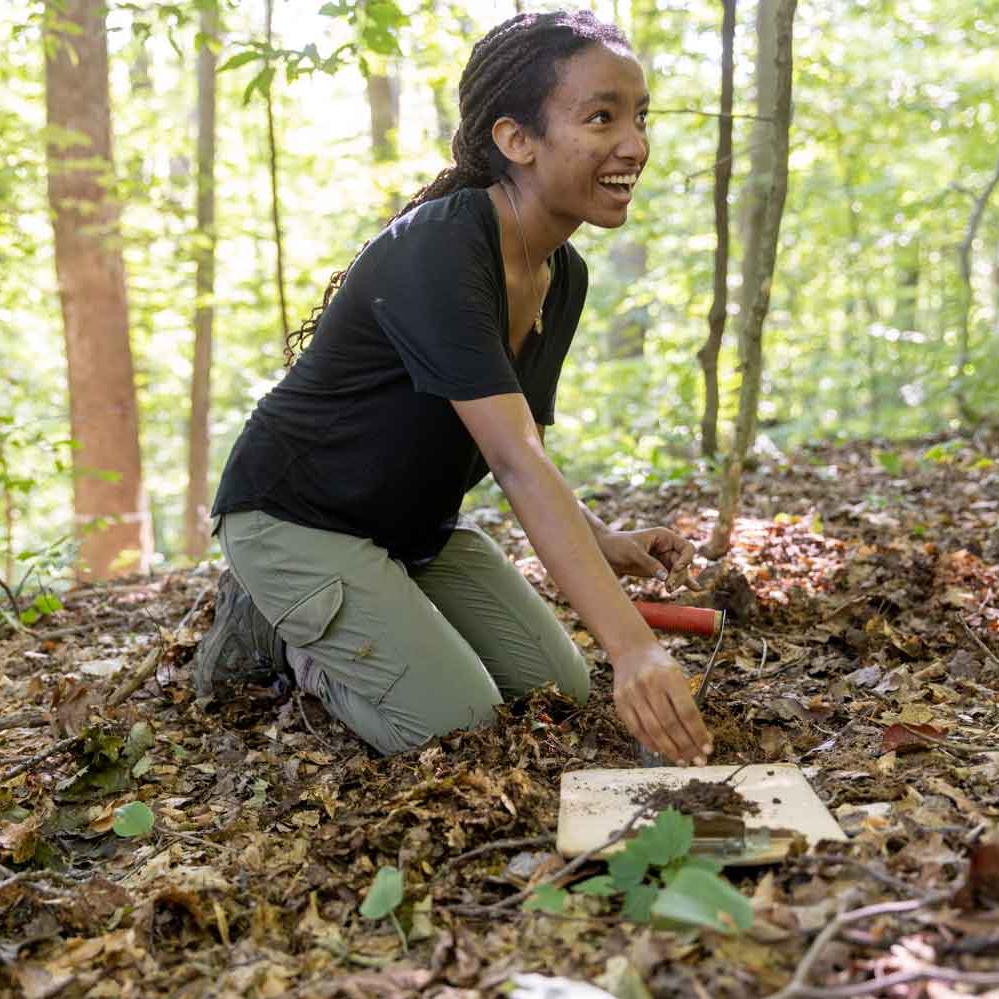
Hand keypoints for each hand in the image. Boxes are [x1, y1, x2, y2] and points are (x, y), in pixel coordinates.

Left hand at [597, 526, 694, 587]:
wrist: (604, 552)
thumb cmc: (617, 546)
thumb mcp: (632, 553)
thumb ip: (650, 564)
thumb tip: (665, 577)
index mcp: (664, 537)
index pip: (687, 548)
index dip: (686, 559)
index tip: (675, 569)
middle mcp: (667, 547)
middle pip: (684, 563)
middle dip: (678, 575)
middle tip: (668, 587)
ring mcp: (664, 559)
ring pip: (680, 572)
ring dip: (677, 582)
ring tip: (669, 590)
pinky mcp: (659, 570)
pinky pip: (674, 576)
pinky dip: (683, 582)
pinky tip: (695, 588)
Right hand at [613, 644, 712, 764]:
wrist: (631, 650)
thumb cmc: (661, 667)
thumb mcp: (678, 676)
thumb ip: (686, 703)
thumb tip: (699, 738)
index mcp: (669, 676)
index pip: (687, 711)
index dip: (698, 733)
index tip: (707, 749)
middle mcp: (649, 684)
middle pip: (670, 723)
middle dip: (686, 746)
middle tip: (697, 761)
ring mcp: (632, 693)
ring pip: (653, 730)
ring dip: (669, 749)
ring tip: (681, 760)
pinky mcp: (620, 702)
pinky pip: (636, 729)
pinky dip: (649, 743)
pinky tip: (660, 750)